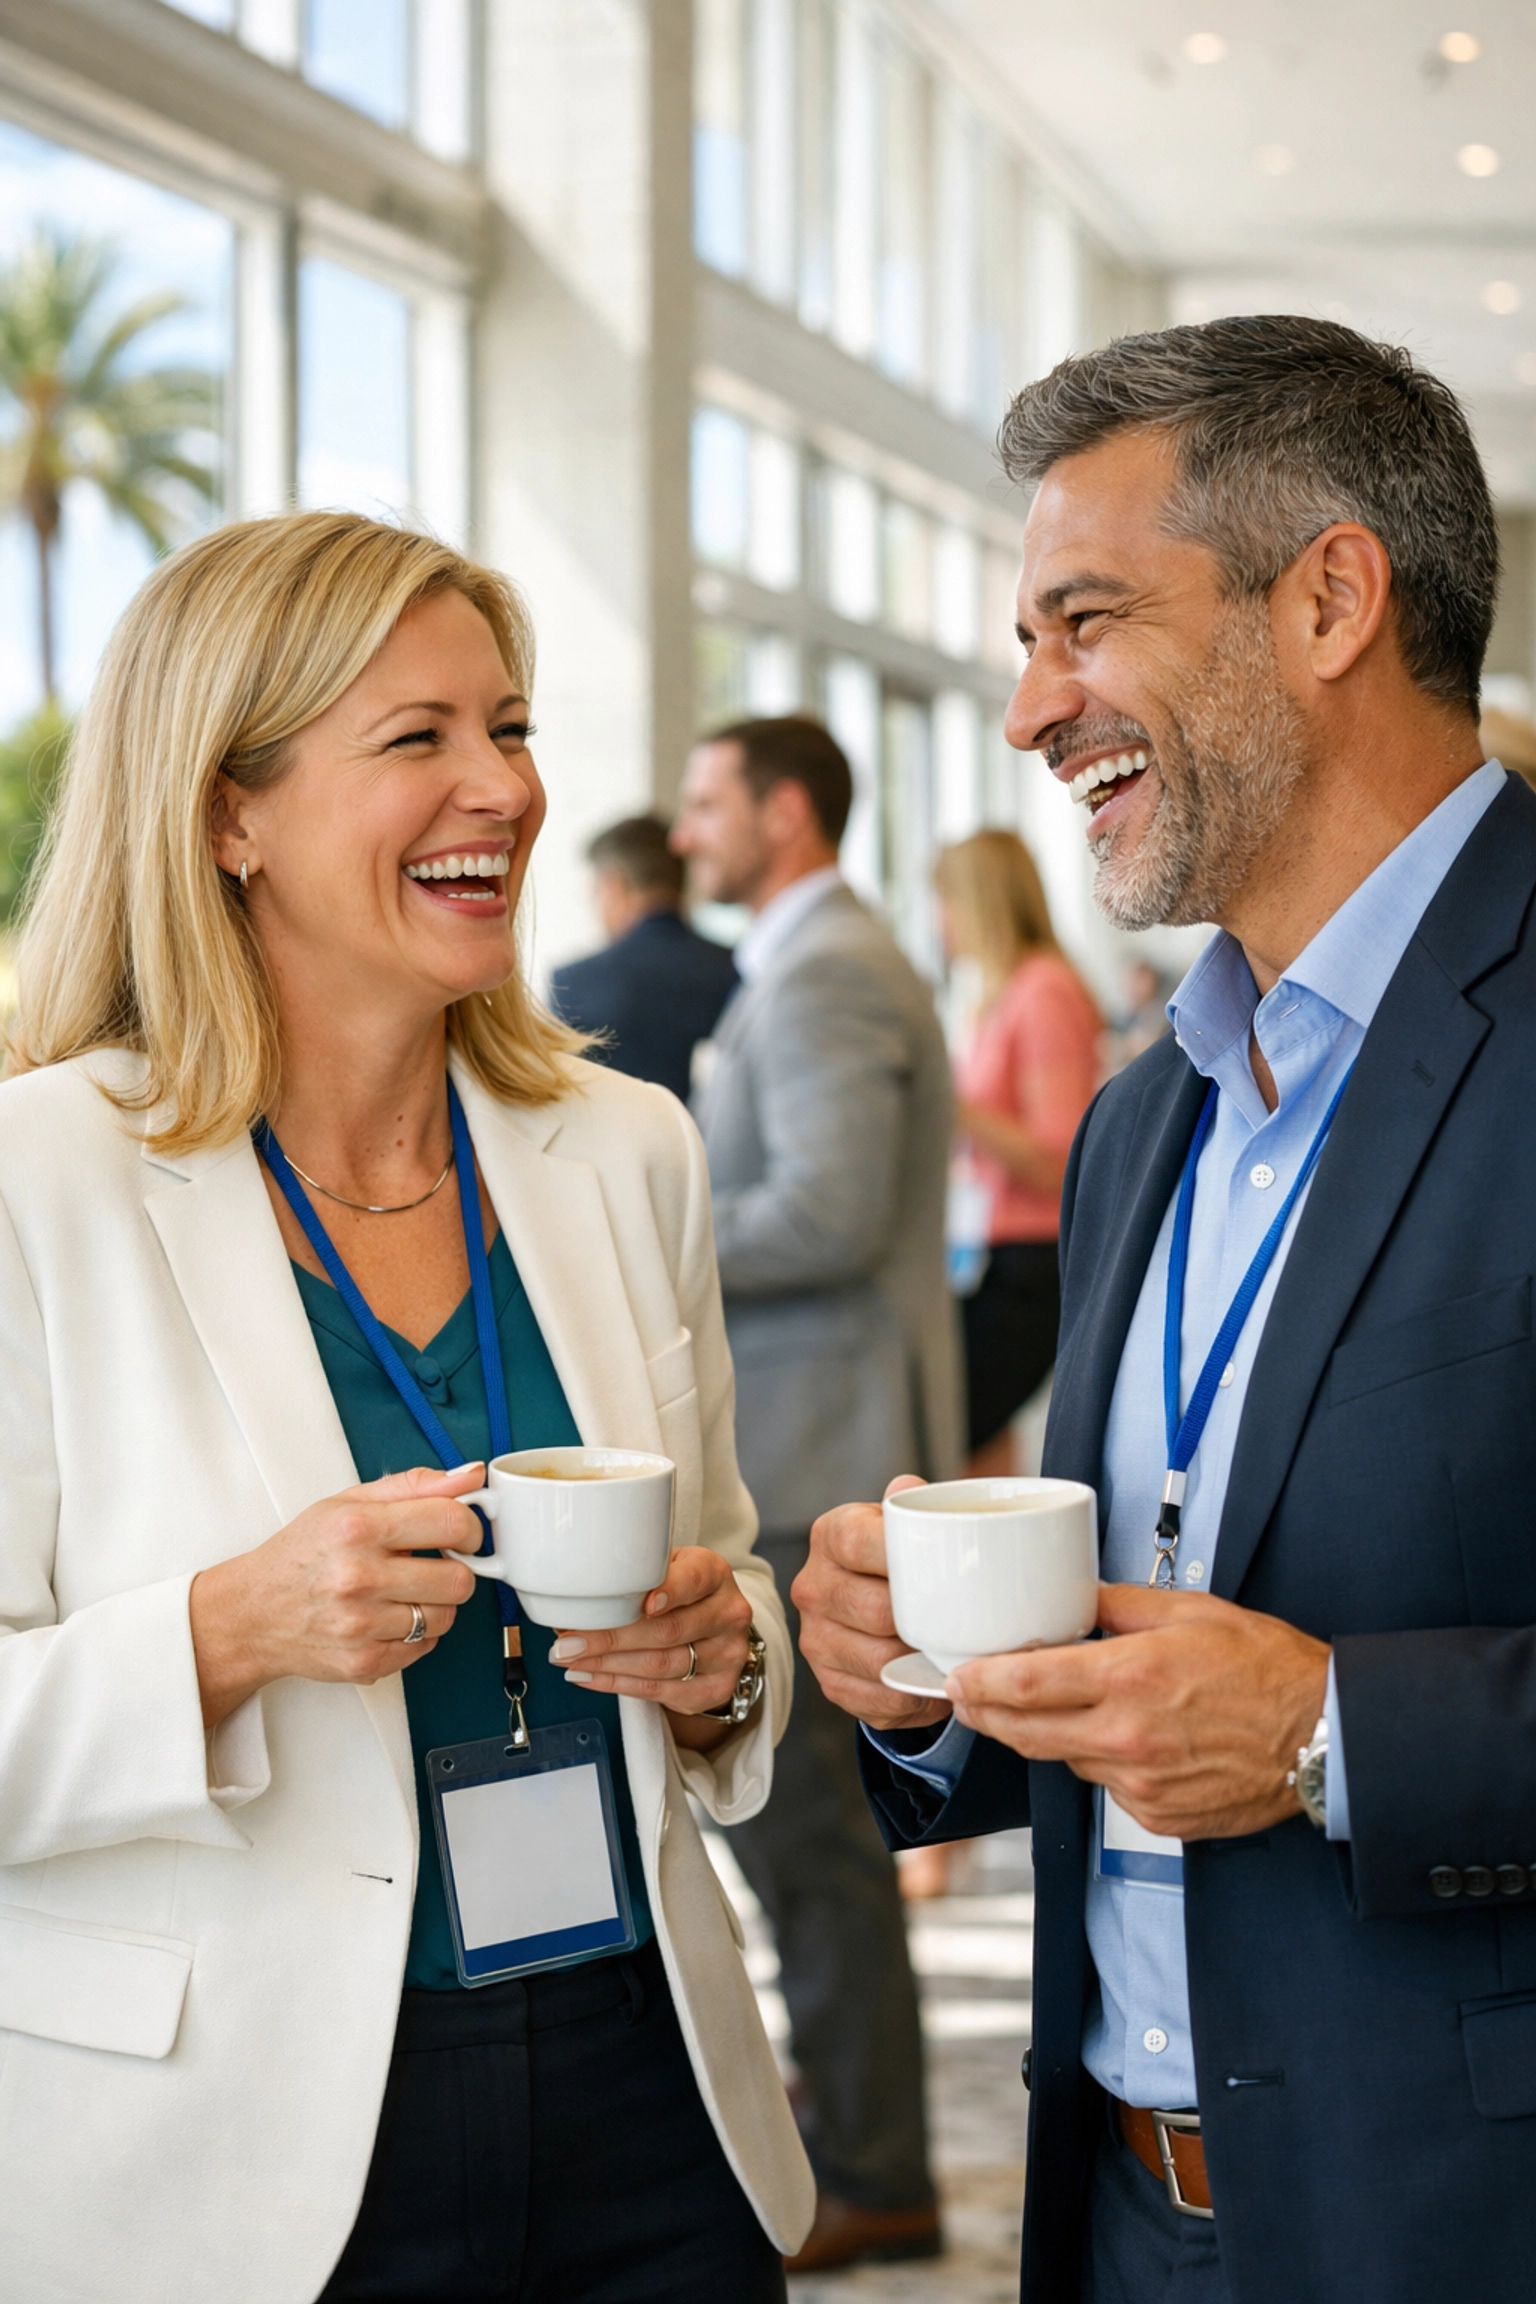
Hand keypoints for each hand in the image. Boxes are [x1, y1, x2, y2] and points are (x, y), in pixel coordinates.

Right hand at [190, 1464, 482, 1726]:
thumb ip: (412, 1486)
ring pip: (447, 1616)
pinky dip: (416, 1633)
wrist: (251, 1614)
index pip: (451, 1522)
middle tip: (433, 1564)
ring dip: (436, 1603)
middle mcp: (358, 1576)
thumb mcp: (347, 1503)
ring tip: (406, 1592)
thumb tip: (470, 1476)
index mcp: (357, 1528)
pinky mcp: (364, 1662)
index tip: (464, 1533)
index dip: (471, 1527)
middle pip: (458, 1578)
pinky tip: (389, 1617)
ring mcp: (361, 1624)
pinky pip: (424, 1647)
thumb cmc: (300, 1555)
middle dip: (455, 1569)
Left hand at [550, 1546, 752, 1752]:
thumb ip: (636, 1577)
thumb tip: (576, 1598)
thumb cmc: (681, 1592)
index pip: (694, 1580)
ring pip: (661, 1665)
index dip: (670, 1592)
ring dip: (608, 1666)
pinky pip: (660, 1691)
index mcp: (714, 1573)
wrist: (716, 1626)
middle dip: (611, 1638)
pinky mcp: (715, 1688)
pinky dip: (619, 1685)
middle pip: (668, 1631)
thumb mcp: (668, 1568)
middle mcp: (728, 1613)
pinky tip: (592, 1676)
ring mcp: (726, 1654)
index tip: (643, 1603)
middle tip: (569, 1642)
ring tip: (572, 1660)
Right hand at [792, 1478, 950, 1732]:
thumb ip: (914, 1509)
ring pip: (880, 1662)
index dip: (901, 1556)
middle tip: (963, 1620)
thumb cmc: (901, 1560)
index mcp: (830, 1536)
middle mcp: (813, 1586)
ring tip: (952, 1654)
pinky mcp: (829, 1683)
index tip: (943, 1565)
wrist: (876, 1603)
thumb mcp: (906, 1525)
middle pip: (876, 1611)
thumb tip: (908, 1489)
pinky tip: (932, 1680)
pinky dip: (915, 1697)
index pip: (858, 1542)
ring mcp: (816, 1639)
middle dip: (924, 1620)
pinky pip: (881, 1701)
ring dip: (922, 1664)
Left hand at [948, 1582, 1330, 1840]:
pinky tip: (1125, 1741)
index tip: (955, 1676)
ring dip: (1052, 1736)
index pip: (1025, 1684)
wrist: (1324, 1735)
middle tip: (969, 1697)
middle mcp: (1127, 1738)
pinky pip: (1107, 1789)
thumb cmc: (1267, 1669)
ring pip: (1066, 1760)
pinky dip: (1103, 1764)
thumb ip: (1117, 1605)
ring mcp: (1141, 1784)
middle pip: (1027, 1732)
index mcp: (1130, 1678)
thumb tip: (1071, 1595)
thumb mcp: (1188, 1612)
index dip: (977, 1683)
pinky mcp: (1158, 1817)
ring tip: (1062, 1708)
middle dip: (988, 1714)